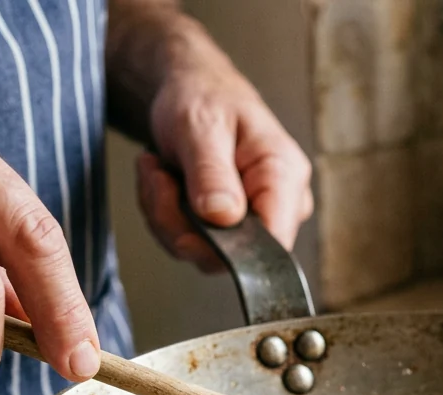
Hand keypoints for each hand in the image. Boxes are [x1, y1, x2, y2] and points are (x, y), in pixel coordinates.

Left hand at [137, 52, 312, 271]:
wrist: (191, 90)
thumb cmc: (203, 97)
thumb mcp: (200, 126)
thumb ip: (212, 173)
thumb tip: (223, 218)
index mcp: (284, 176)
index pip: (274, 243)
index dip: (229, 245)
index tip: (188, 212)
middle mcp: (278, 206)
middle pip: (232, 254)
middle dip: (180, 222)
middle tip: (158, 178)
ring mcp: (254, 221)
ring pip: (204, 254)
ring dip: (165, 217)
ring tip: (158, 171)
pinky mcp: (230, 230)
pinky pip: (191, 245)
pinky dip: (165, 217)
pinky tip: (163, 182)